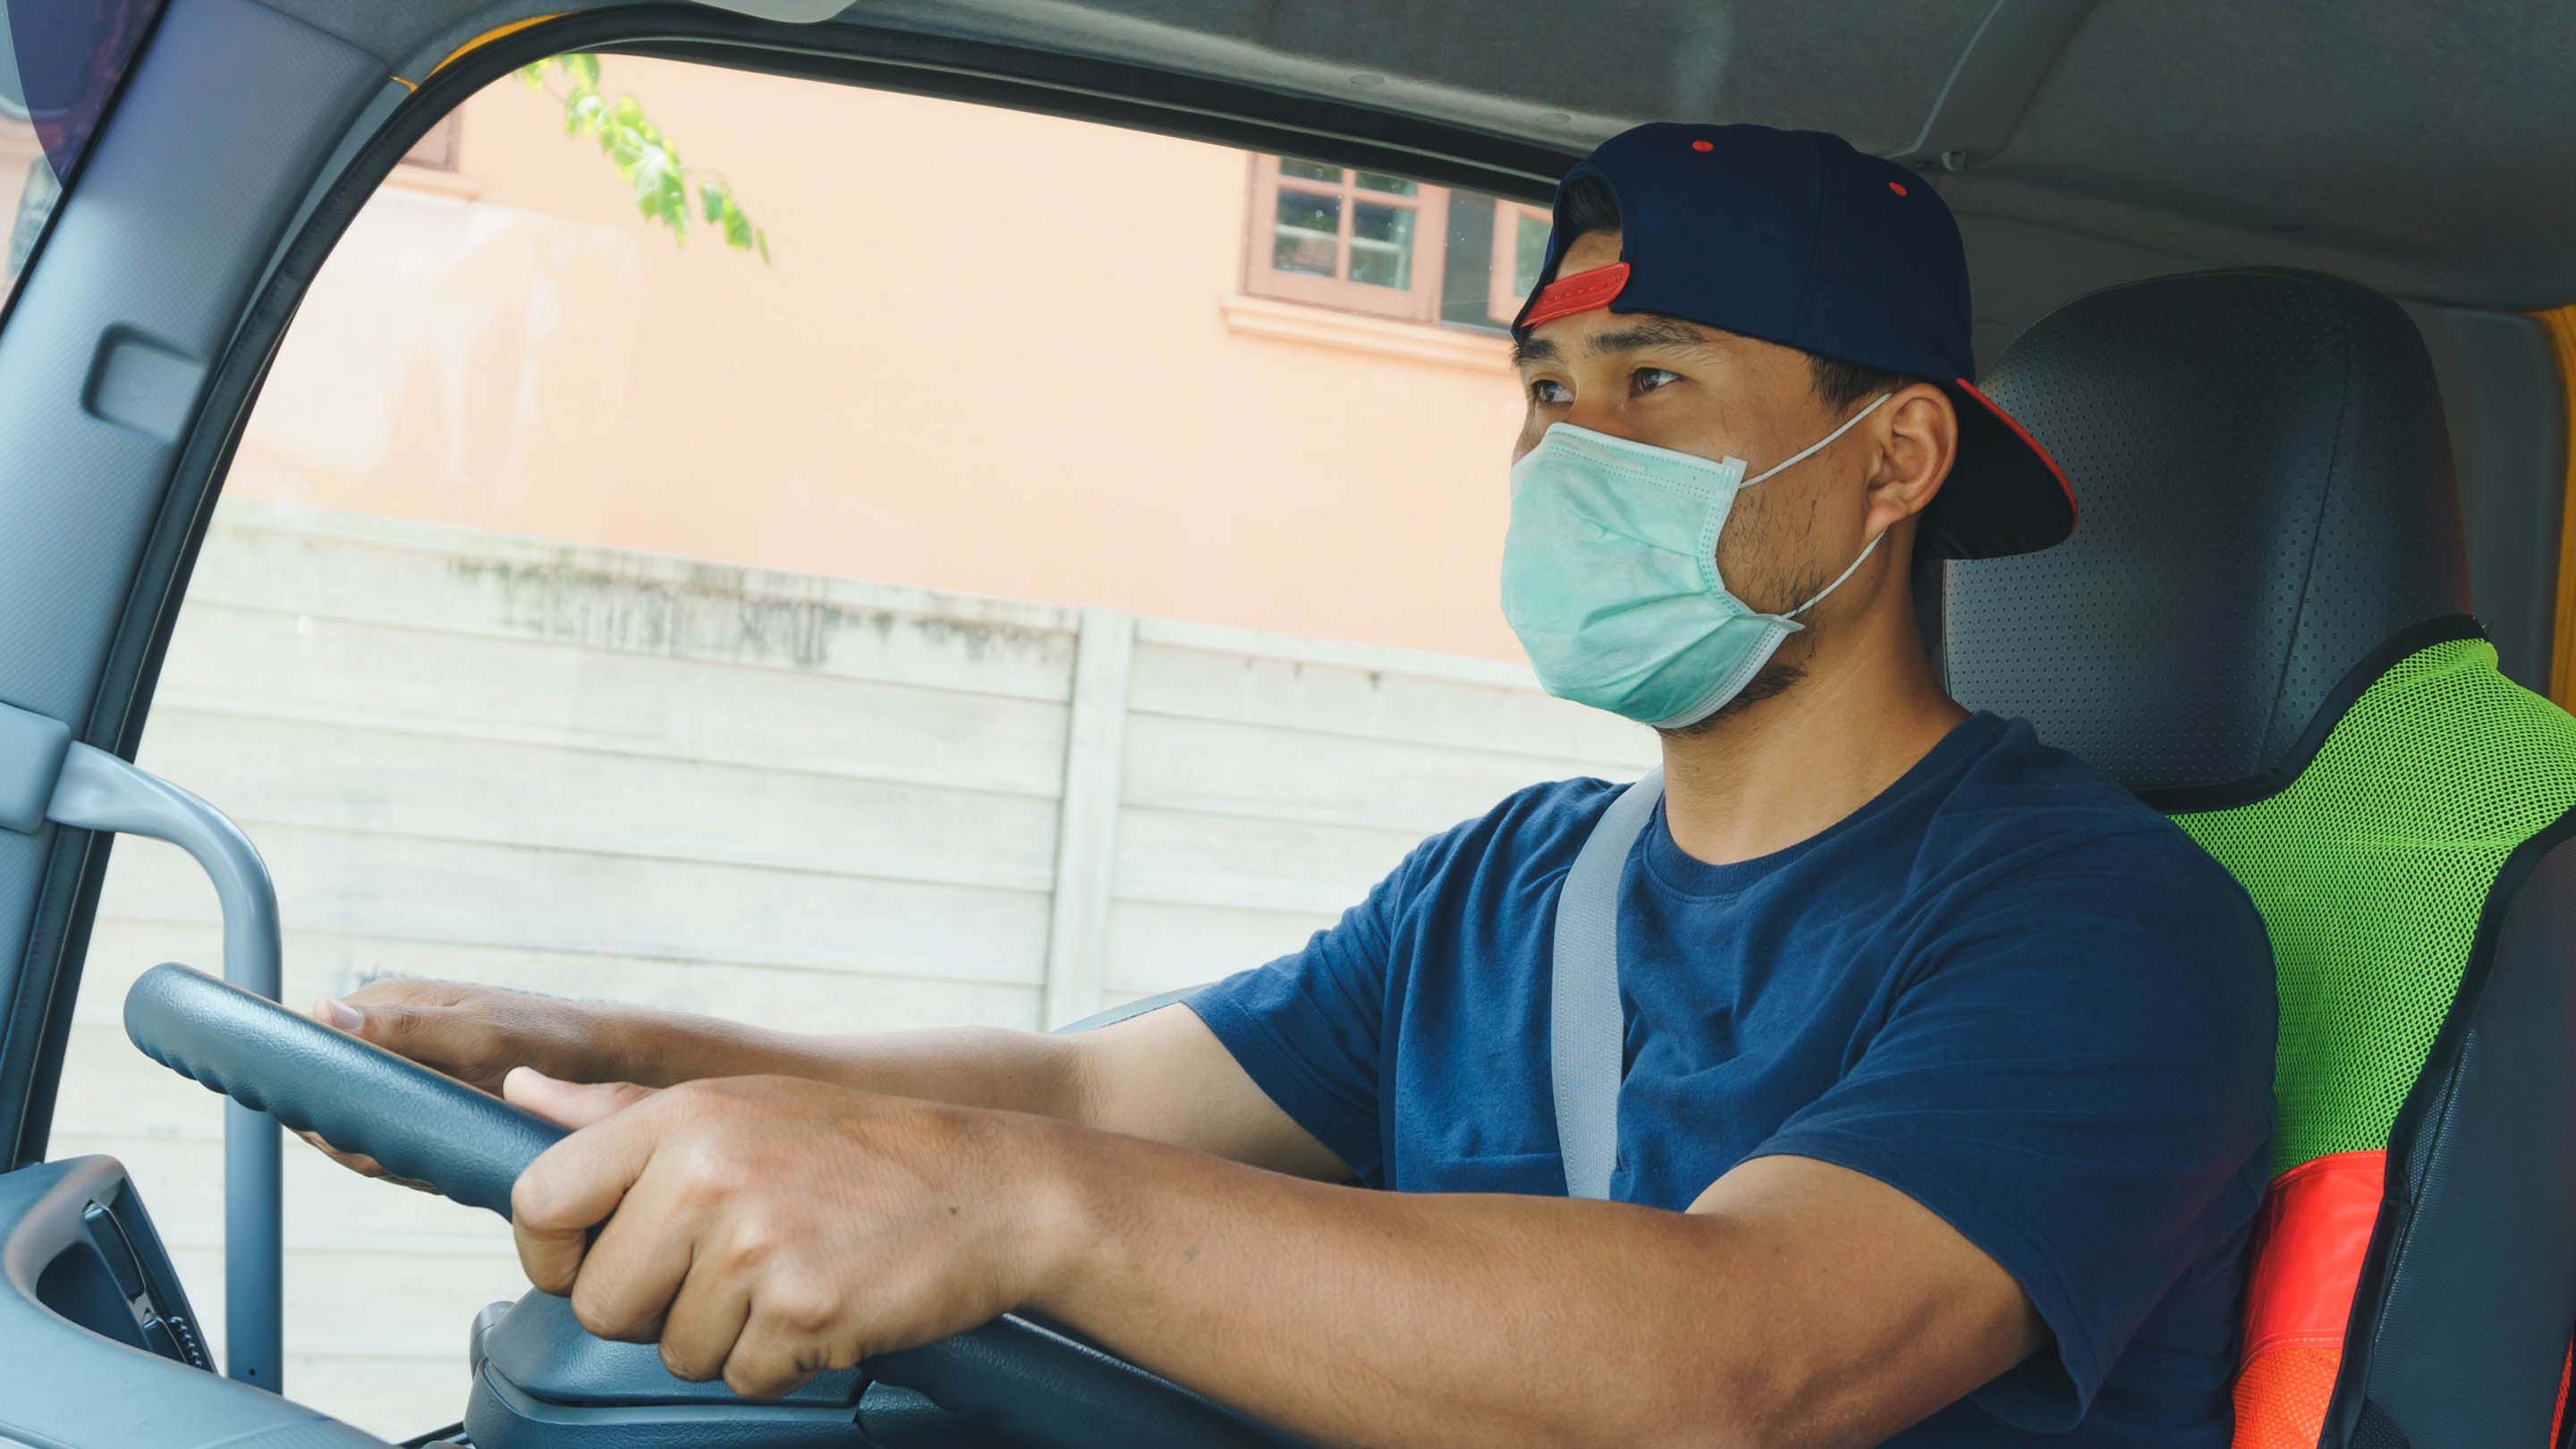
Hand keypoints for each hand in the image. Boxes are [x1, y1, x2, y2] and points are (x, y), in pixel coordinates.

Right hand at [299, 977, 628, 1186]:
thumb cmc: (544, 1037)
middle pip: (329, 1098)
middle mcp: (385, 1039)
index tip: (335, 1128)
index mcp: (385, 1005)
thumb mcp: (475, 1035)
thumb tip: (320, 1011)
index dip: (311, 1091)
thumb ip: (401, 1028)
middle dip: (355, 1134)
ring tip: (434, 1161)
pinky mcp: (423, 1104)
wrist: (602, 1063)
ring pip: (359, 1127)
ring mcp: (402, 1074)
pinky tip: (443, 1170)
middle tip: (407, 1151)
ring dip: (386, 1153)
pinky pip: (393, 1141)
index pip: (310, 1048)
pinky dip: (412, 1162)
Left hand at [504, 1069, 1079, 1398]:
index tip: (607, 1257)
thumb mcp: (743, 1105)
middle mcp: (708, 1174)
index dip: (560, 1251)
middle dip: (655, 1309)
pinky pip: (744, 1376)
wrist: (998, 1188)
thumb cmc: (864, 1150)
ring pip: (674, 1351)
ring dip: (728, 1337)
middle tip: (731, 1270)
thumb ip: (623, 1113)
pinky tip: (829, 1304)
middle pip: (599, 1301)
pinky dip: (783, 1360)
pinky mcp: (802, 1309)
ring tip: (794, 1276)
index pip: (539, 1202)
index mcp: (682, 1118)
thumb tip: (520, 1092)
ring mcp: (755, 1244)